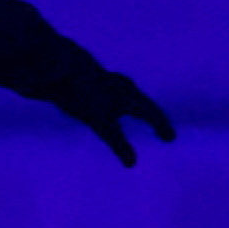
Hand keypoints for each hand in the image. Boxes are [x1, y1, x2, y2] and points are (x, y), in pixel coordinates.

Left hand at [60, 71, 176, 167]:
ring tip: (139, 113)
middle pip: (143, 104)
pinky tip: (109, 103)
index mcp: (129, 96)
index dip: (161, 126)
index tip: (170, 139)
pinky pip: (111, 94)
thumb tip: (132, 164)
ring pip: (128, 96)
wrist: (57, 64)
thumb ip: (117, 142)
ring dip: (136, 107)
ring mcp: (107, 81)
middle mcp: (122, 87)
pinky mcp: (91, 80)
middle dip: (152, 117)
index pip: (151, 114)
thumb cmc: (83, 92)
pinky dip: (118, 102)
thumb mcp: (100, 121)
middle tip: (162, 129)